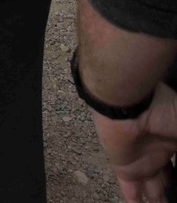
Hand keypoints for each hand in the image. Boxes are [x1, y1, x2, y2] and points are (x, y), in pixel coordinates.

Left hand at [93, 84, 176, 201]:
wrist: (131, 104)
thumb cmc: (163, 110)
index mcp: (173, 141)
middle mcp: (158, 153)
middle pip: (168, 181)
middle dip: (172, 193)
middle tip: (175, 201)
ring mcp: (141, 162)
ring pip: (152, 191)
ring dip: (158, 202)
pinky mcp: (125, 169)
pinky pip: (131, 193)